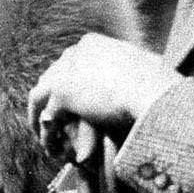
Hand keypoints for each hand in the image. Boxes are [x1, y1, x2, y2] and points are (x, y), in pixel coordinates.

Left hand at [29, 34, 178, 162]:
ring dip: (37, 116)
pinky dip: (46, 133)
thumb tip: (140, 80)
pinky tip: (50, 147)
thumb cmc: (156, 85)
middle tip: (47, 118)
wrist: (150, 90)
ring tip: (41, 135)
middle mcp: (75, 53)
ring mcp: (66, 72)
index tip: (66, 99)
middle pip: (51, 75)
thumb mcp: (139, 72)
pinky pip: (46, 116)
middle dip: (48, 98)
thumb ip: (127, 76)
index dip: (64, 81)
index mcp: (92, 44)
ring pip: (40, 95)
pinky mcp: (63, 93)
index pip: (69, 62)